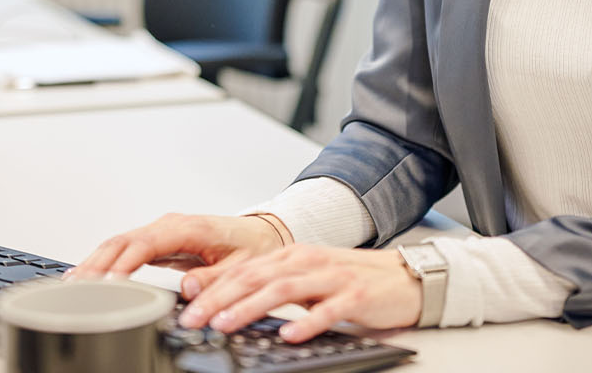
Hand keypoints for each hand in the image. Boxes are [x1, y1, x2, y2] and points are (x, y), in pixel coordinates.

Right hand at [69, 213, 282, 281]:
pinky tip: (89, 276)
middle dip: (97, 263)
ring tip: (73, 285)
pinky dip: (105, 261)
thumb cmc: (252, 247)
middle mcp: (170, 225)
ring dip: (95, 262)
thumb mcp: (242, 267)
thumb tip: (187, 288)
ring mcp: (162, 231)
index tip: (107, 282)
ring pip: (119, 244)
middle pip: (123, 241)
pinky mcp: (158, 241)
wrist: (261, 234)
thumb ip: (216, 279)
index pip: (146, 244)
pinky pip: (125, 249)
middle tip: (77, 287)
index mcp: (189, 228)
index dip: (124, 264)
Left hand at [176, 244, 421, 343]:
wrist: (405, 277)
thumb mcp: (307, 279)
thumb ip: (273, 287)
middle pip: (255, 278)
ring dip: (250, 307)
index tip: (186, 308)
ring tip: (226, 323)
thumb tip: (228, 306)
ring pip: (283, 289)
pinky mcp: (356, 295)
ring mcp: (332, 277)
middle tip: (194, 319)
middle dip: (219, 299)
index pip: (243, 271)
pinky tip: (289, 334)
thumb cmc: (352, 280)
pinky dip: (306, 321)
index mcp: (292, 256)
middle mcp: (307, 261)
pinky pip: (328, 310)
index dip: (211, 289)